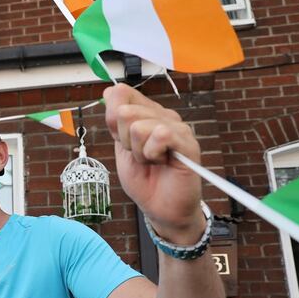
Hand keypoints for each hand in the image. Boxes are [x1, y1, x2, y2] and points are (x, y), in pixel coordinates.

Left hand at [103, 84, 204, 244]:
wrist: (160, 208)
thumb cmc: (143, 179)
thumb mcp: (120, 147)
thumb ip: (115, 120)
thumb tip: (111, 90)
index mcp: (146, 114)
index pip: (121, 94)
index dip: (113, 120)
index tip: (123, 140)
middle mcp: (163, 116)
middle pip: (125, 111)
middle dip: (124, 141)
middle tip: (139, 156)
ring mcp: (177, 127)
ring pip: (139, 126)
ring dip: (138, 151)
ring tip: (151, 161)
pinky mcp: (188, 143)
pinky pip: (160, 135)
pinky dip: (151, 153)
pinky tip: (161, 162)